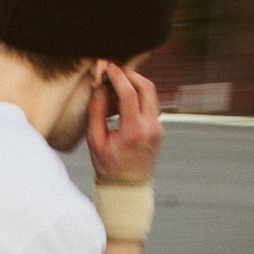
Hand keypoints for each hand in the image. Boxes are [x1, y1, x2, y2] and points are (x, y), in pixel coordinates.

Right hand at [86, 61, 161, 186]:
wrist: (128, 186)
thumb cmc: (108, 166)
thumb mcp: (95, 141)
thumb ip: (96, 112)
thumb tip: (98, 87)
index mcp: (133, 131)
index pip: (130, 94)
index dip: (118, 76)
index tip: (108, 67)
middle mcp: (150, 127)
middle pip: (147, 87)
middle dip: (130, 74)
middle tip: (115, 71)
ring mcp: (158, 127)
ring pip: (152, 94)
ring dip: (135, 84)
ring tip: (115, 87)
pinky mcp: (159, 128)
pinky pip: (151, 104)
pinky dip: (138, 96)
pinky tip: (122, 101)